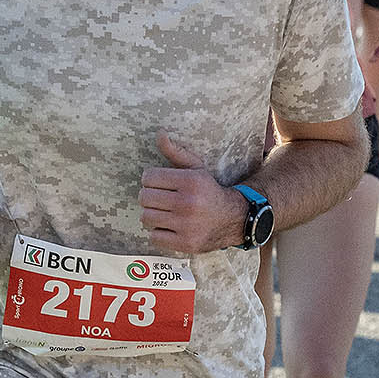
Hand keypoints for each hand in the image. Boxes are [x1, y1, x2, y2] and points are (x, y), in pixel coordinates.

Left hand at [140, 132, 246, 254]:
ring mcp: (186, 225)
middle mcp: (188, 203)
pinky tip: (170, 227)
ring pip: (146, 217)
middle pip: (144, 197)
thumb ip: (176, 152)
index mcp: (190, 181)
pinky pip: (153, 237)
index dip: (151, 180)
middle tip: (161, 199)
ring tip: (165, 212)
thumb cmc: (209, 191)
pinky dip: (159, 233)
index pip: (148, 177)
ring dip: (152, 215)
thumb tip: (159, 133)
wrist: (234, 219)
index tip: (159, 183)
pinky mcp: (185, 243)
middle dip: (150, 197)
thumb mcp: (197, 169)